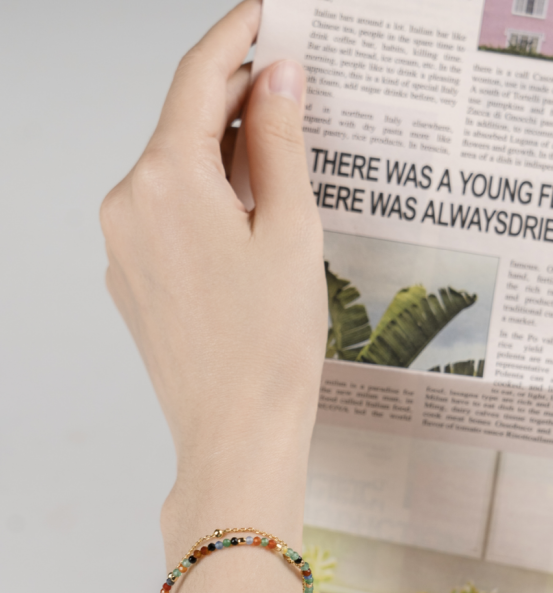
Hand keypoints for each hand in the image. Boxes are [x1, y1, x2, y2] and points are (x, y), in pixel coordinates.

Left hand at [100, 0, 325, 555]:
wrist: (236, 433)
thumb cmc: (269, 346)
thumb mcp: (291, 228)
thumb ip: (279, 139)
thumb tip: (278, 77)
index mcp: (165, 180)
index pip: (197, 78)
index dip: (235, 38)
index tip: (264, 15)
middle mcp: (129, 204)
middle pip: (182, 123)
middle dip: (235, 99)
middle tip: (290, 85)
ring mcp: (123, 245)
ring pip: (173, 170)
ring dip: (221, 152)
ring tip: (279, 157)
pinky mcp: (131, 278)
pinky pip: (165, 213)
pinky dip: (203, 197)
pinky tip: (244, 214)